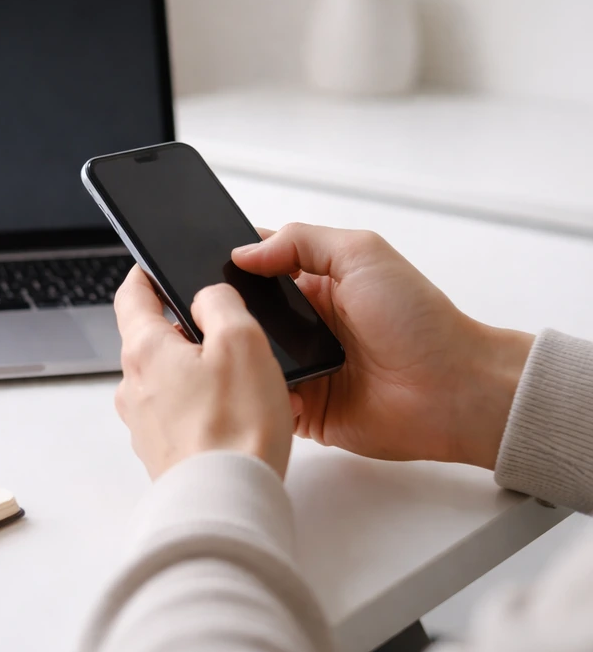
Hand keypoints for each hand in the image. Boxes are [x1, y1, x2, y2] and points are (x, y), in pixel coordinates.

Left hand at [112, 265, 299, 479]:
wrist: (228, 502)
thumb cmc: (236, 427)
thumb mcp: (242, 341)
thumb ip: (221, 303)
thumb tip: (207, 296)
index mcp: (144, 350)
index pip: (130, 296)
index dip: (144, 275)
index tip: (154, 267)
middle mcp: (132, 385)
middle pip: (155, 340)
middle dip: (191, 332)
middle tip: (233, 335)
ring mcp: (143, 422)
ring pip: (172, 379)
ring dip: (206, 374)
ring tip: (252, 387)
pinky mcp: (161, 451)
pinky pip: (182, 415)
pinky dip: (209, 409)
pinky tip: (244, 420)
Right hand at [233, 224, 533, 469]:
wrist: (452, 391)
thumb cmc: (419, 321)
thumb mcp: (362, 254)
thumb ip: (301, 241)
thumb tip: (244, 251)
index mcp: (315, 286)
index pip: (258, 271)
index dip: (229, 267)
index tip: (199, 266)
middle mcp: (304, 327)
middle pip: (243, 317)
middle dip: (223, 315)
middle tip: (203, 313)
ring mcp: (303, 370)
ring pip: (248, 361)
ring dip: (237, 357)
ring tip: (219, 352)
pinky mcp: (305, 410)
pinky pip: (265, 402)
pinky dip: (256, 396)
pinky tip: (249, 387)